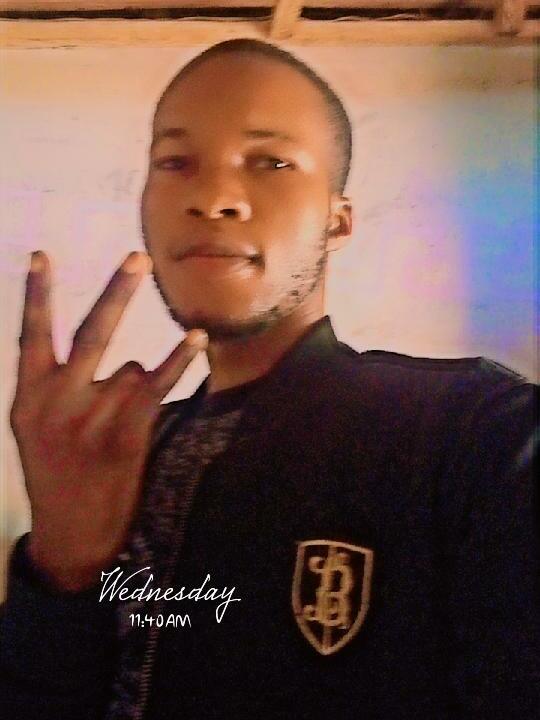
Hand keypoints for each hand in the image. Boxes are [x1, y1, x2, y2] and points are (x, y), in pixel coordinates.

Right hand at [10, 251, 207, 590]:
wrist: (71, 535)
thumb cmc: (54, 474)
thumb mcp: (32, 429)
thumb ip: (49, 388)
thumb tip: (109, 355)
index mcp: (28, 397)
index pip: (30, 335)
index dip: (36, 294)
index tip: (42, 256)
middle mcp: (59, 401)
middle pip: (92, 332)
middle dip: (117, 292)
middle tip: (139, 257)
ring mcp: (94, 416)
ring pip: (128, 367)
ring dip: (130, 384)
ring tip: (112, 421)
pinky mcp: (127, 432)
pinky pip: (158, 383)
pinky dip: (178, 359)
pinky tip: (194, 338)